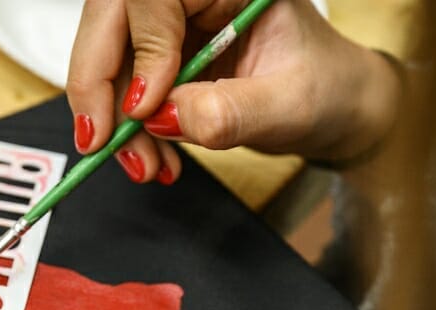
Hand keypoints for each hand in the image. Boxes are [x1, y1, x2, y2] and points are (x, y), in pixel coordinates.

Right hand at [67, 0, 401, 182]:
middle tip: (101, 143)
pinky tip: (153, 158)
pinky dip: (126, 130)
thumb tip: (164, 118)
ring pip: (106, 56)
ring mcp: (171, 22)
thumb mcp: (289, 106)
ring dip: (112, 119)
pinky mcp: (159, 56)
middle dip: (100, 85)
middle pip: (111, 18)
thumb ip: (229, 112)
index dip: (141, 48)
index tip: (144, 108)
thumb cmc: (327, 89)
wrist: (335, 108)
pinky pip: (119, 86)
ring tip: (146, 166)